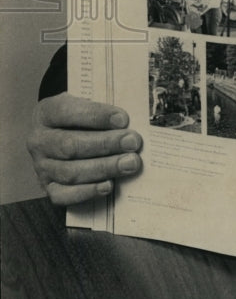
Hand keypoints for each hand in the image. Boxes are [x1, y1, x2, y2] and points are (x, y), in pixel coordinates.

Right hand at [27, 93, 142, 205]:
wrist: (60, 133)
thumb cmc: (79, 117)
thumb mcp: (85, 103)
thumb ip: (102, 110)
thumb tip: (127, 122)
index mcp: (47, 113)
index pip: (68, 112)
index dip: (96, 116)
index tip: (123, 119)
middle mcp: (39, 140)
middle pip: (71, 146)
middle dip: (105, 144)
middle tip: (132, 142)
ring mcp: (41, 166)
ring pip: (70, 172)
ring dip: (104, 168)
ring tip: (129, 163)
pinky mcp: (48, 187)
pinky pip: (64, 195)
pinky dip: (88, 191)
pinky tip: (108, 185)